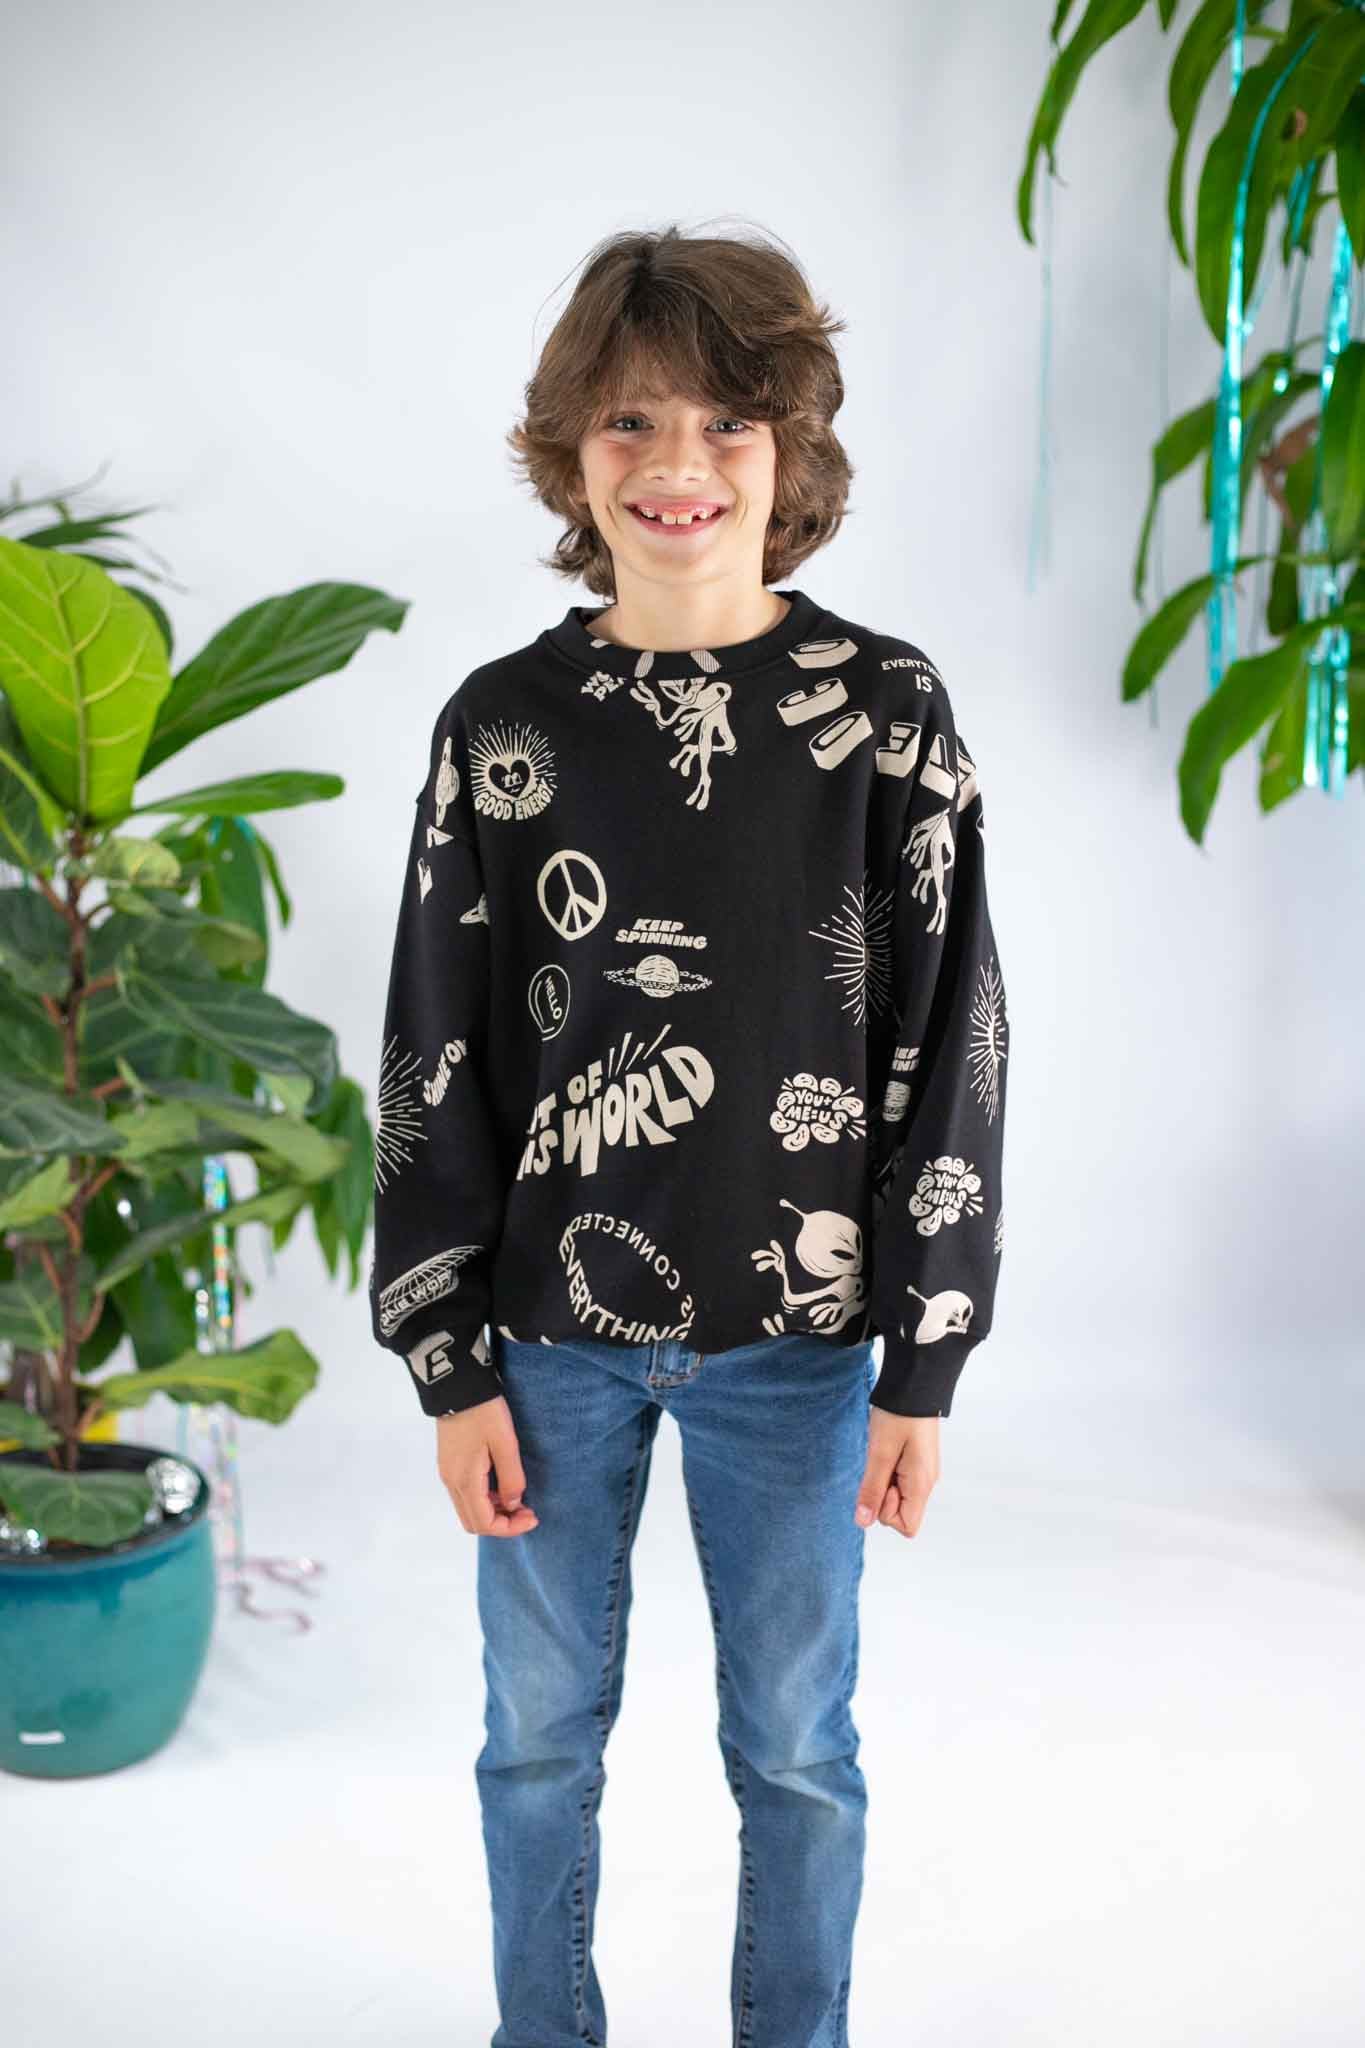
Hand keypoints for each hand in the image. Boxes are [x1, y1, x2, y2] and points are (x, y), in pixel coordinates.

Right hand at [436, 1396, 539, 1535]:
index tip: (533, 1517)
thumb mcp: (505, 1443)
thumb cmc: (483, 1412)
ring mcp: (447, 1473)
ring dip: (493, 1511)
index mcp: (464, 1480)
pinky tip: (502, 1485)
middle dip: (502, 1523)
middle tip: (527, 1510)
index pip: (484, 1523)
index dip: (510, 1528)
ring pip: (469, 1509)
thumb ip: (511, 1478)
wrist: (458, 1384)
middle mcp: (451, 1482)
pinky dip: (485, 1499)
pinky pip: (466, 1494)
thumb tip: (513, 1504)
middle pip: (474, 1522)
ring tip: (518, 1498)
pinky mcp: (449, 1463)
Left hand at [855, 1411, 939, 1537]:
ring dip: (885, 1482)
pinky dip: (889, 1472)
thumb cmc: (898, 1416)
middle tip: (880, 1463)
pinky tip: (887, 1451)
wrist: (915, 1384)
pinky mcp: (918, 1462)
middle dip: (883, 1496)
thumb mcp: (879, 1453)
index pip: (907, 1527)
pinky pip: (900, 1481)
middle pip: (901, 1513)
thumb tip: (863, 1522)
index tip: (882, 1482)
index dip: (886, 1513)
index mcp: (921, 1484)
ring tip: (884, 1453)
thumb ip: (872, 1490)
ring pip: (899, 1496)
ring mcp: (924, 1473)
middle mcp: (927, 1483)